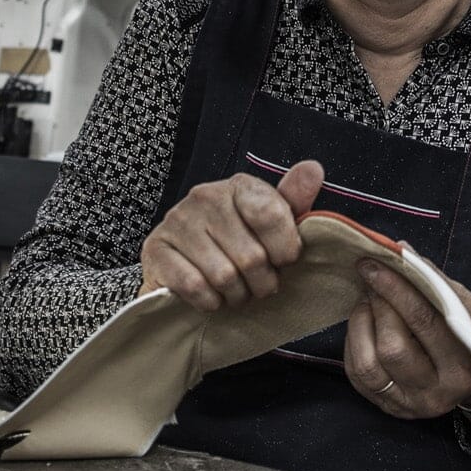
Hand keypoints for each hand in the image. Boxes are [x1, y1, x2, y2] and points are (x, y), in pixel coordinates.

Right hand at [139, 161, 324, 310]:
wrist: (182, 265)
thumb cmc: (235, 244)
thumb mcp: (269, 223)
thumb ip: (293, 201)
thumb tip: (314, 169)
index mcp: (238, 186)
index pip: (271, 215)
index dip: (285, 250)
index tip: (283, 261)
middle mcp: (205, 196)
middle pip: (251, 256)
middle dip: (262, 283)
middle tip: (259, 286)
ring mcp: (177, 221)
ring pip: (224, 275)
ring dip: (236, 295)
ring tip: (237, 292)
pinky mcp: (156, 249)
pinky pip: (195, 287)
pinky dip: (210, 301)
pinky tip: (212, 296)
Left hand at [345, 253, 470, 419]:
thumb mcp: (470, 305)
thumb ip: (435, 281)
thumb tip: (400, 250)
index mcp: (465, 366)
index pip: (424, 322)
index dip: (396, 290)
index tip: (374, 265)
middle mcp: (438, 394)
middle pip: (393, 348)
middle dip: (377, 306)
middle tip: (372, 279)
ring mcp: (411, 405)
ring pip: (369, 365)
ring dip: (360, 324)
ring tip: (367, 301)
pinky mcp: (390, 407)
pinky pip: (358, 376)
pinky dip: (354, 343)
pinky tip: (365, 323)